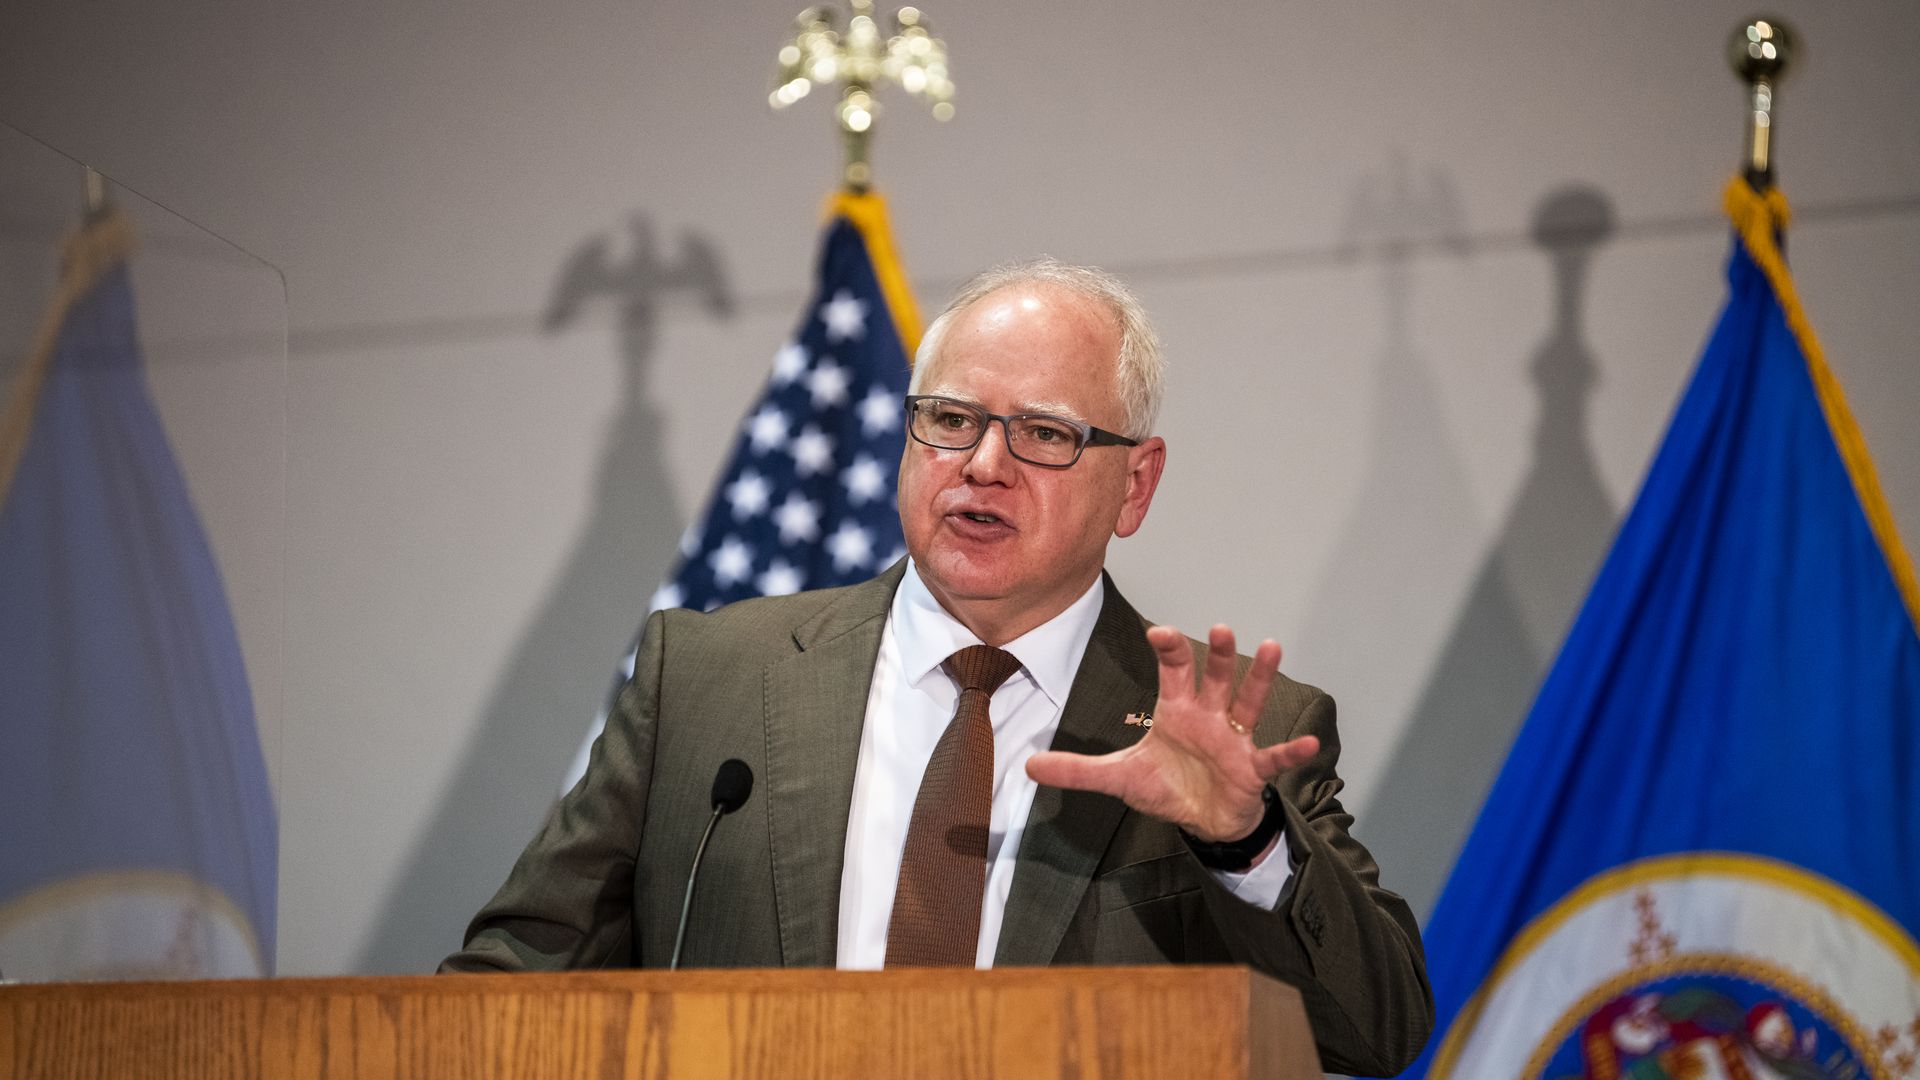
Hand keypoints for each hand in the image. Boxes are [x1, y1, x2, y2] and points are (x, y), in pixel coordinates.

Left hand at [1026, 624, 1319, 846]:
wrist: (1202, 820)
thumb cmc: (1167, 787)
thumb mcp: (1119, 777)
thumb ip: (1077, 770)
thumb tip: (1028, 766)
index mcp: (1177, 711)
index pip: (1173, 671)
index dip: (1169, 650)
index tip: (1161, 632)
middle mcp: (1208, 716)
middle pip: (1213, 678)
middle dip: (1217, 655)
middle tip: (1221, 628)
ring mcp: (1234, 739)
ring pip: (1247, 702)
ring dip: (1259, 678)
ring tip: (1272, 647)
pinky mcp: (1252, 768)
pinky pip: (1274, 757)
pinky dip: (1292, 751)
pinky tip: (1310, 744)